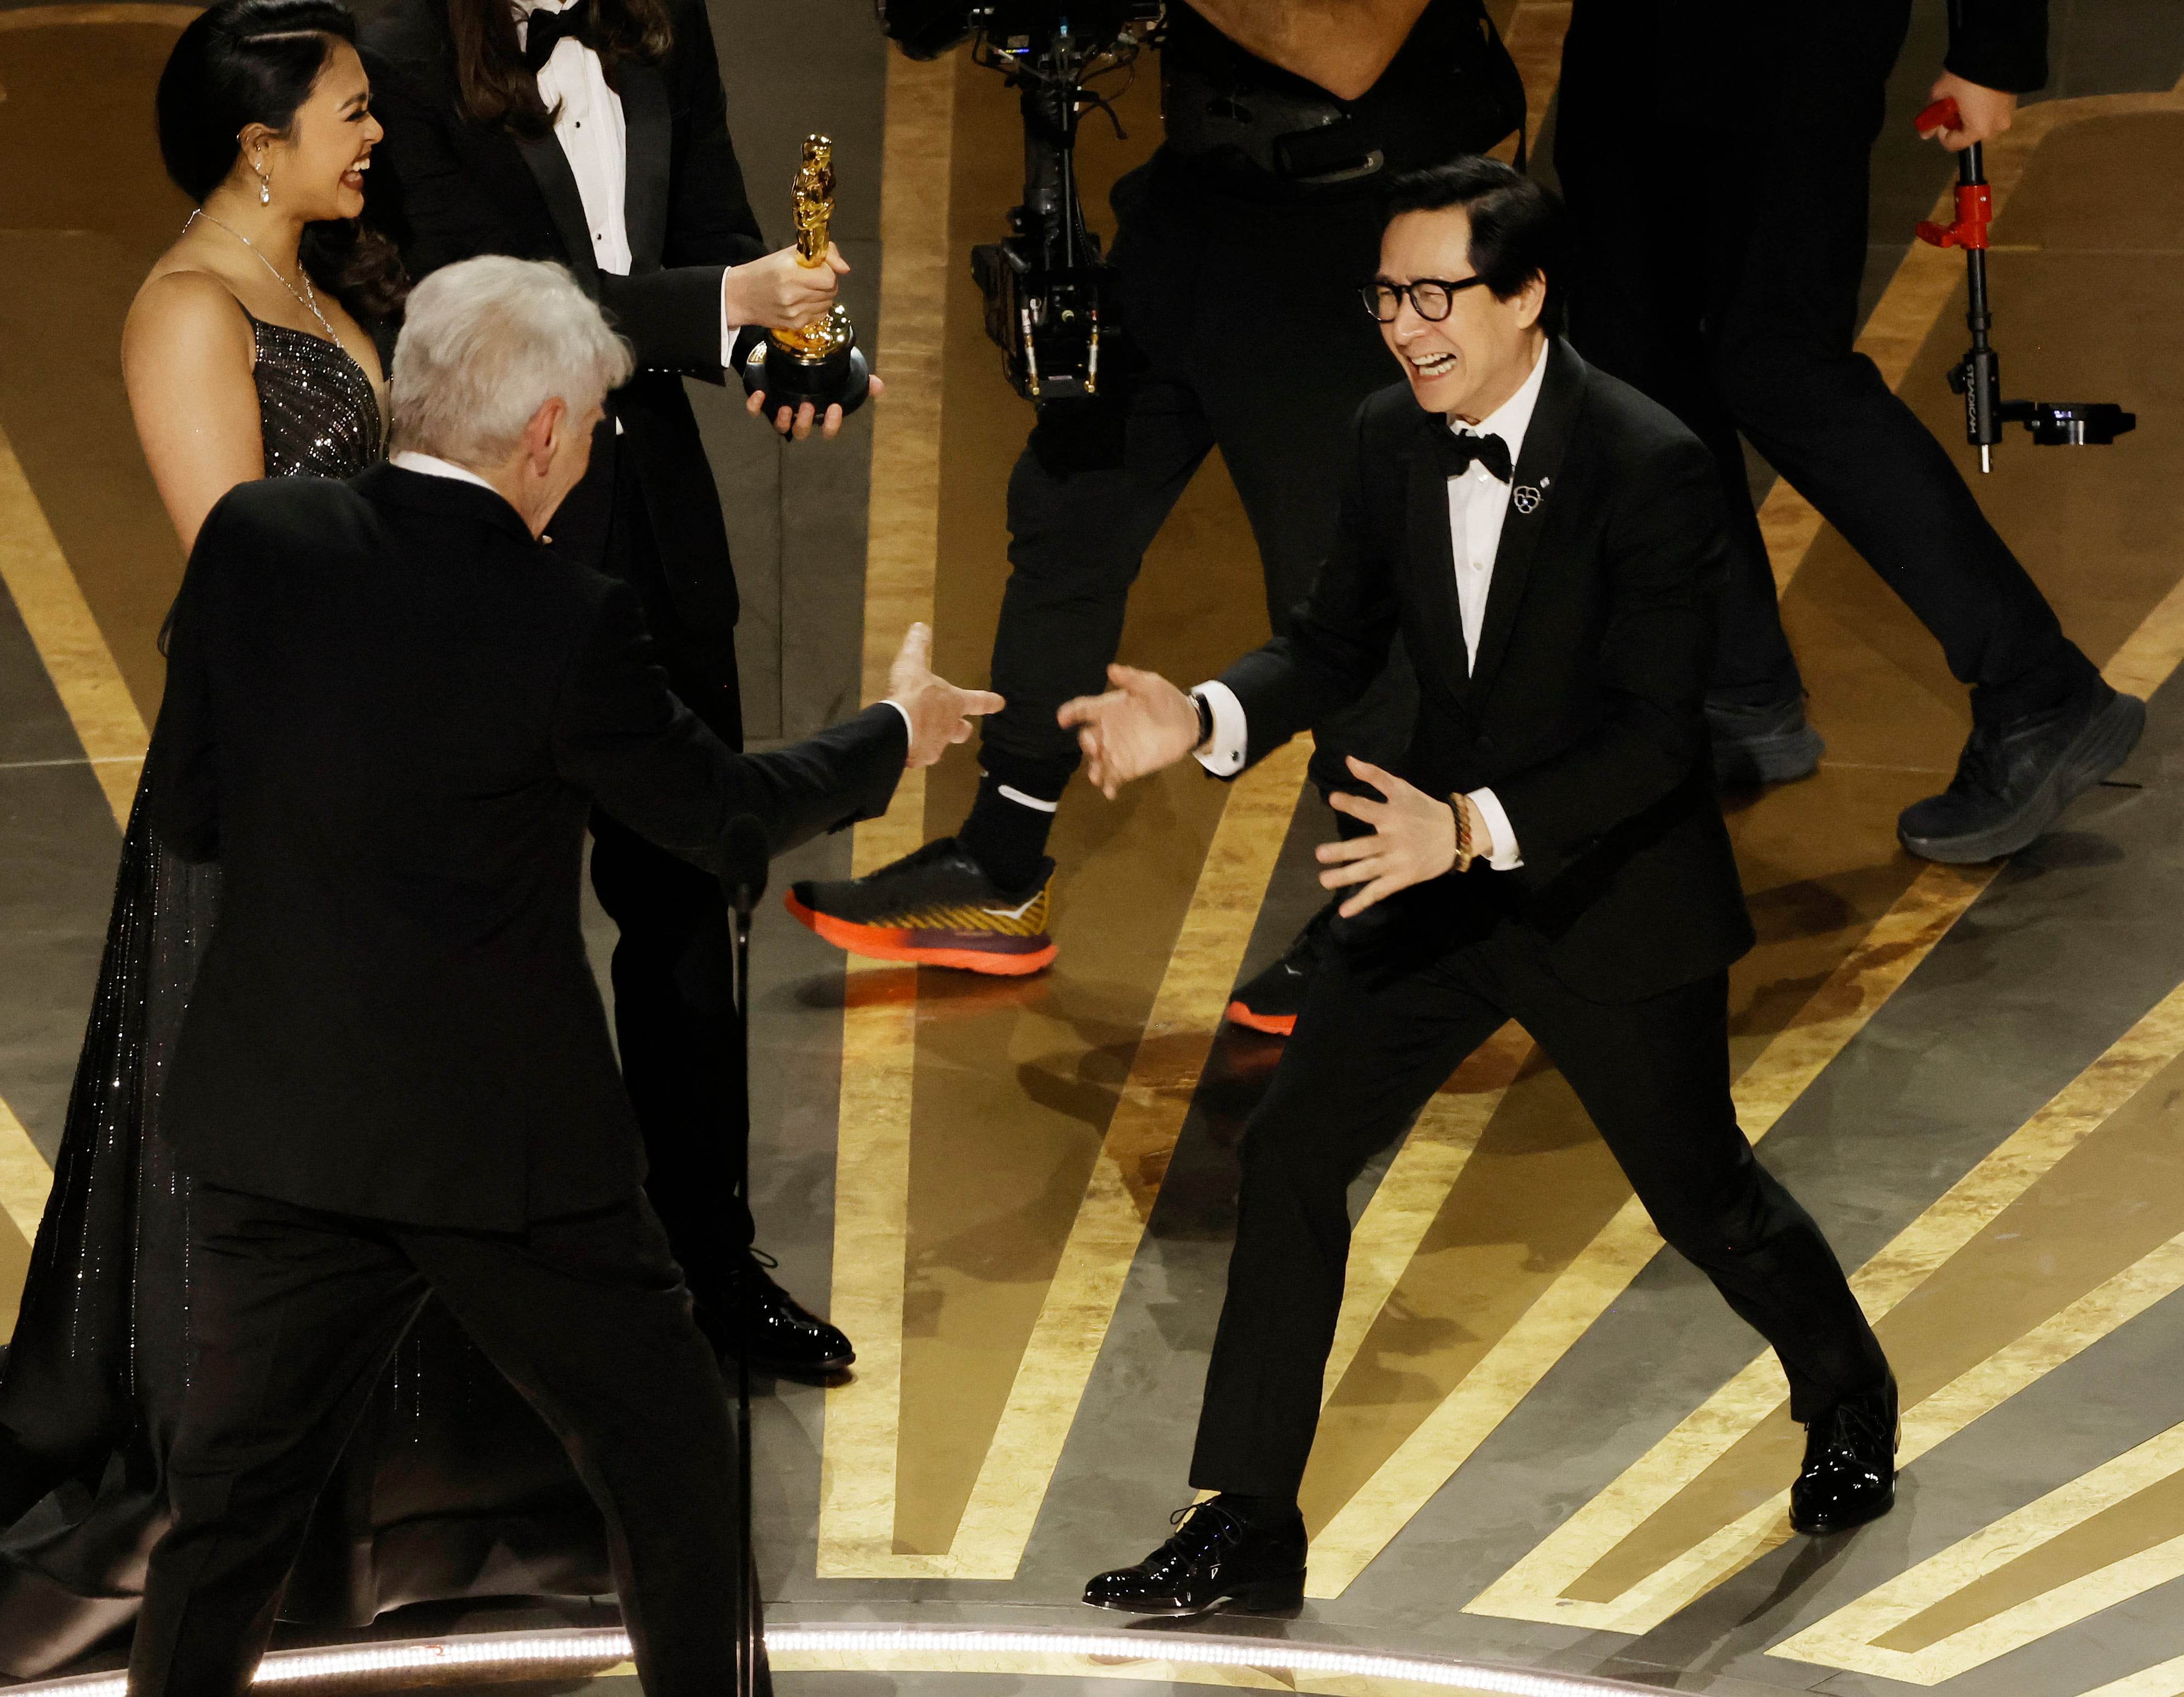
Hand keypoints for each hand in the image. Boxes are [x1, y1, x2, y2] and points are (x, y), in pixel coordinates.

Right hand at [722, 242, 845, 330]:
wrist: (740, 296)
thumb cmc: (764, 271)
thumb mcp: (788, 254)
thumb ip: (821, 254)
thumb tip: (845, 268)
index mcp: (791, 274)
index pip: (829, 277)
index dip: (828, 270)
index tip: (819, 267)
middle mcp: (794, 296)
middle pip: (832, 291)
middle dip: (827, 282)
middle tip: (813, 277)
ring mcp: (795, 313)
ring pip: (828, 303)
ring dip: (823, 295)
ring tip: (806, 289)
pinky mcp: (796, 325)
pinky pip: (820, 315)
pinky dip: (817, 307)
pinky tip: (803, 301)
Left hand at [745, 372, 885, 441]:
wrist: (792, 360)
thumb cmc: (818, 375)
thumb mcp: (840, 377)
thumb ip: (859, 382)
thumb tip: (878, 385)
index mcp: (818, 415)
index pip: (827, 430)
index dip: (831, 424)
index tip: (835, 407)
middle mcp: (799, 417)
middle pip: (801, 432)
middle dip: (804, 422)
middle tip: (808, 406)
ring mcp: (781, 411)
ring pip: (780, 427)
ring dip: (783, 420)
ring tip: (787, 407)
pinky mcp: (765, 401)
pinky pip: (756, 411)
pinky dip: (755, 406)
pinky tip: (760, 395)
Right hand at [886, 622, 1002, 768]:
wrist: (898, 726)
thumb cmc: (910, 694)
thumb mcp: (912, 663)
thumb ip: (917, 646)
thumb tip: (920, 627)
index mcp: (953, 703)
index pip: (978, 701)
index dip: (989, 701)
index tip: (1000, 703)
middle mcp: (949, 726)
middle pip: (963, 731)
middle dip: (961, 728)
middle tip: (958, 727)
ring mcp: (937, 745)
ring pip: (940, 745)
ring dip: (932, 740)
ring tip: (918, 735)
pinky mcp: (921, 758)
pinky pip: (919, 756)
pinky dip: (914, 752)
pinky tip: (904, 747)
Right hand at [1055, 664, 1202, 797]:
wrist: (1187, 723)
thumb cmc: (1167, 700)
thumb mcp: (1151, 685)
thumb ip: (1132, 679)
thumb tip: (1112, 669)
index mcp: (1107, 708)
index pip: (1083, 709)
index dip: (1071, 713)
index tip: (1062, 719)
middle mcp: (1107, 730)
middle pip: (1088, 739)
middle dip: (1087, 744)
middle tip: (1094, 748)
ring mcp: (1116, 750)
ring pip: (1097, 762)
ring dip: (1094, 770)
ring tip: (1097, 776)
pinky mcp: (1128, 767)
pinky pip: (1114, 778)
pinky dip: (1109, 786)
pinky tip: (1110, 792)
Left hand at [1316, 756, 1472, 917]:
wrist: (1456, 835)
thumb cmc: (1423, 810)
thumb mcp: (1401, 788)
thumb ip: (1375, 775)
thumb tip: (1348, 760)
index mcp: (1392, 816)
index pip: (1368, 809)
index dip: (1351, 803)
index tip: (1334, 798)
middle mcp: (1392, 840)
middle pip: (1364, 847)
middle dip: (1342, 851)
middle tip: (1320, 854)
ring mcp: (1396, 862)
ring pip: (1368, 871)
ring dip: (1345, 876)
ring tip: (1324, 880)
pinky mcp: (1401, 879)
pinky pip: (1378, 891)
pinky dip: (1361, 902)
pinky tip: (1344, 912)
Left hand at [1920, 72, 2016, 150]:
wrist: (1996, 48)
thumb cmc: (1964, 74)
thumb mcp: (1941, 93)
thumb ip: (1932, 116)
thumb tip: (1925, 133)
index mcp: (1978, 129)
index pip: (1953, 144)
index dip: (1940, 132)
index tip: (1939, 116)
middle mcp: (1996, 126)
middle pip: (1970, 135)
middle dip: (1958, 124)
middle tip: (1952, 106)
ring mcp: (2008, 114)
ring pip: (1982, 123)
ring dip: (1970, 115)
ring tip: (1964, 97)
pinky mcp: (2014, 101)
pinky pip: (1993, 111)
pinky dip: (1982, 107)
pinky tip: (1977, 91)